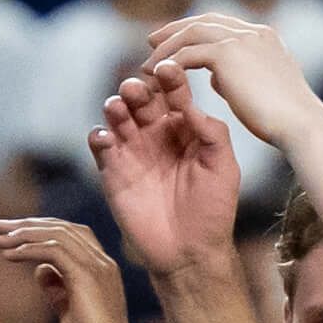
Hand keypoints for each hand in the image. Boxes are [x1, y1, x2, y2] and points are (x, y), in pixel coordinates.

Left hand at [0, 218, 140, 322]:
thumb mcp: (69, 311)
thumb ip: (58, 288)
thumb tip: (41, 270)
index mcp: (100, 268)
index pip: (71, 234)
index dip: (41, 229)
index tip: (12, 234)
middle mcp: (102, 262)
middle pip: (63, 227)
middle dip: (29, 224)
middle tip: (0, 226)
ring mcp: (97, 267)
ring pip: (58, 234)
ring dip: (25, 234)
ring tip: (0, 240)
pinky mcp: (87, 278)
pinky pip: (54, 250)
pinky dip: (29, 248)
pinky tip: (10, 255)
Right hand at [90, 64, 241, 280]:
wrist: (190, 253)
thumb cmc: (212, 210)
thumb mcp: (223, 166)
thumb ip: (212, 131)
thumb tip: (191, 103)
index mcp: (185, 127)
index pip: (175, 93)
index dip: (170, 78)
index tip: (167, 69)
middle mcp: (157, 134)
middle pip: (143, 99)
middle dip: (138, 88)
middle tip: (137, 88)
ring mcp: (133, 152)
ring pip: (119, 117)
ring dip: (116, 106)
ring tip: (118, 107)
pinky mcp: (113, 173)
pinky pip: (101, 146)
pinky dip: (99, 136)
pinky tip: (105, 137)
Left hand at [146, 14, 316, 150]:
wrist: (298, 124)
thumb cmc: (283, 119)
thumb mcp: (260, 91)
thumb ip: (237, 76)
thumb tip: (215, 77)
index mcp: (264, 37)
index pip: (222, 25)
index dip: (196, 31)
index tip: (176, 42)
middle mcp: (253, 32)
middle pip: (204, 21)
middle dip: (176, 29)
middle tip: (152, 41)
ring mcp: (241, 39)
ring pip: (192, 33)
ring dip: (167, 47)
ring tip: (147, 64)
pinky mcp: (228, 54)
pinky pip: (188, 52)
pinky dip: (170, 62)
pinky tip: (156, 75)